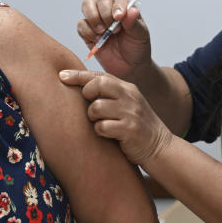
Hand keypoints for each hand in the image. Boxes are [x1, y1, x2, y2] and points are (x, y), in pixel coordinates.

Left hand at [59, 69, 173, 165]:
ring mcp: (131, 112)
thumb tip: (79, 87)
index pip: (99, 76)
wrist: (159, 147)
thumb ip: (109, 95)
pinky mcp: (130, 129)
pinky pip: (102, 127)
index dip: (78, 75)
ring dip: (92, 117)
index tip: (61, 75)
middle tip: (90, 107)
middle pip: (97, 85)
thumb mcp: (126, 104)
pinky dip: (100, 131)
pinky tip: (106, 135)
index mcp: (127, 88)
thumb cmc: (135, 126)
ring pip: (96, 107)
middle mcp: (130, 97)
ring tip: (99, 123)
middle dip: (86, 95)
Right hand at [78, 0, 151, 79]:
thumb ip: (134, 23)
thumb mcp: (140, 35)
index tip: (119, 18)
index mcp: (124, 9)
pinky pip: (81, 25)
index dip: (116, 7)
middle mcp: (110, 12)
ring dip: (94, 19)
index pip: (117, 0)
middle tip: (111, 28)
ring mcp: (97, 21)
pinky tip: (97, 40)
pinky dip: (87, 31)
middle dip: (104, 13)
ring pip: (87, 6)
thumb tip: (132, 10)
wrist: (129, 68)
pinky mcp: (87, 32)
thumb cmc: (137, 49)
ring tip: (103, 33)